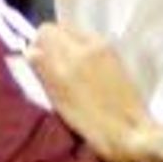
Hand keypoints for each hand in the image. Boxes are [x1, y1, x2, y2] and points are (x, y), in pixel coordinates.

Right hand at [25, 23, 156, 161]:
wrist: (132, 133)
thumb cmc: (93, 125)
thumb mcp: (61, 102)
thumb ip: (44, 71)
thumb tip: (30, 51)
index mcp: (72, 56)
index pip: (46, 31)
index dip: (37, 45)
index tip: (36, 64)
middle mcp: (89, 45)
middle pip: (61, 28)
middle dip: (52, 42)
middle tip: (50, 68)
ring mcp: (106, 48)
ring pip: (76, 34)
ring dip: (67, 46)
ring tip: (68, 73)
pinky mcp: (117, 56)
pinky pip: (91, 42)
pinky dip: (82, 50)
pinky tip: (85, 75)